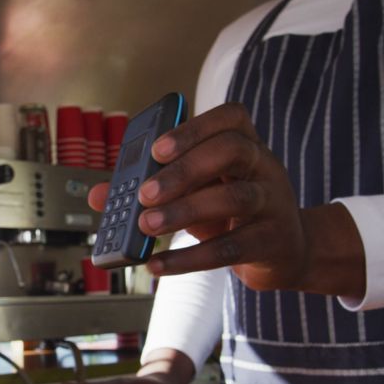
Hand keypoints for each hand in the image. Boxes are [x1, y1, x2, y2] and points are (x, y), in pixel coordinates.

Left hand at [87, 103, 364, 296]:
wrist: (286, 253)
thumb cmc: (231, 215)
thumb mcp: (193, 194)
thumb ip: (149, 189)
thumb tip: (98, 195)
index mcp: (245, 143)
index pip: (230, 118)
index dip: (192, 128)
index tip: (156, 149)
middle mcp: (264, 166)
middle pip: (231, 151)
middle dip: (184, 170)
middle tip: (144, 193)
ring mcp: (273, 203)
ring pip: (235, 198)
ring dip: (185, 211)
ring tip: (147, 226)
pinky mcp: (273, 241)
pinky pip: (232, 247)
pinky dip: (190, 258)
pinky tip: (159, 264)